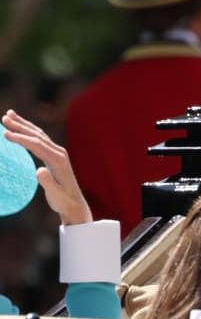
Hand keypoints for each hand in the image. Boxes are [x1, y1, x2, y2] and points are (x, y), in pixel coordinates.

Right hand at [1, 110, 91, 225]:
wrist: (74, 204)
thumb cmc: (63, 201)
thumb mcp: (55, 195)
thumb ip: (47, 183)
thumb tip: (39, 171)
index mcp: (58, 160)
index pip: (37, 145)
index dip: (21, 138)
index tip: (5, 134)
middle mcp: (59, 153)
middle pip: (37, 135)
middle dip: (20, 126)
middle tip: (4, 118)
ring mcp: (58, 153)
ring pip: (38, 134)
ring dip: (23, 124)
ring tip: (9, 115)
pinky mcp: (55, 155)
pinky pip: (40, 139)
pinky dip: (29, 131)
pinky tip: (20, 128)